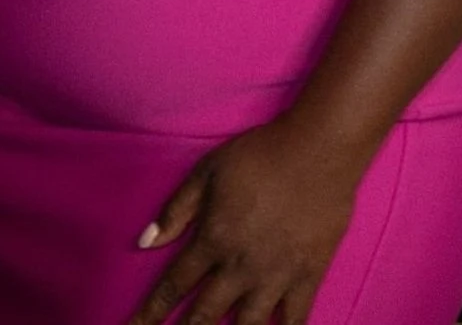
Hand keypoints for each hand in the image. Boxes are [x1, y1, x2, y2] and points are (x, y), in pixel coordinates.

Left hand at [126, 114, 364, 324]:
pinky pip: (295, 320)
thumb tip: (144, 243)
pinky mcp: (310, 277)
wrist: (317, 153)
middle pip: (206, 314)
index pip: (174, 286)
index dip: (151, 311)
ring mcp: (278, 276)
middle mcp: (241, 266)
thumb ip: (175, 211)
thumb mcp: (205, 173)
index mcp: (212, 239)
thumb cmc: (257, 157)